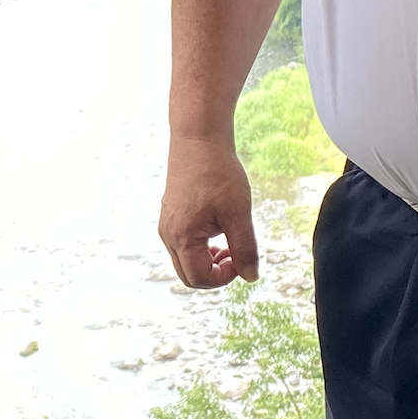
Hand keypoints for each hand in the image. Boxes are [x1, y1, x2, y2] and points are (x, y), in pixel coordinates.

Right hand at [159, 137, 258, 287]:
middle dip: (215, 273)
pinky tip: (218, 229)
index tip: (242, 259)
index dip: (225, 277)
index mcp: (182, 237)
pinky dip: (201, 248)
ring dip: (208, 261)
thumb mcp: (238, 213)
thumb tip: (251, 276)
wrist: (198, 140)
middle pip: (188, 275)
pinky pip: (182, 245)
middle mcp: (168, 234)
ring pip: (185, 261)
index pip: (200, 278)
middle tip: (236, 255)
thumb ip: (245, 249)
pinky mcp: (170, 215)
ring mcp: (166, 225)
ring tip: (230, 241)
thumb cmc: (217, 173)